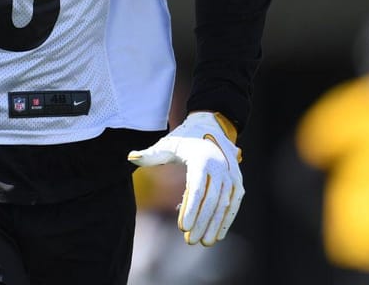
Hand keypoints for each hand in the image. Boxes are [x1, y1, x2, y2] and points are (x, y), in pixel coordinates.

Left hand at [128, 111, 242, 245]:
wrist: (212, 126)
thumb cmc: (185, 138)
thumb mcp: (168, 144)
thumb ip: (151, 154)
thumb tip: (130, 158)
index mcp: (201, 158)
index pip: (196, 189)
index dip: (190, 209)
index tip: (182, 228)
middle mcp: (220, 166)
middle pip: (211, 200)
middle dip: (201, 222)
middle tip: (190, 240)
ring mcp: (231, 174)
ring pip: (225, 204)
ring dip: (214, 225)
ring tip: (203, 242)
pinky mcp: (238, 181)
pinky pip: (234, 203)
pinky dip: (227, 219)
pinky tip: (217, 235)